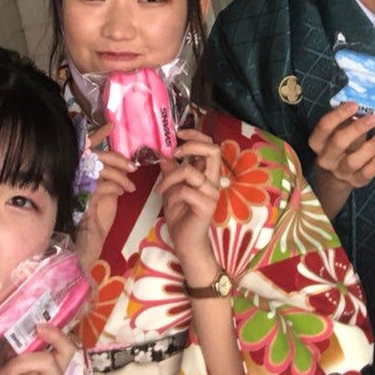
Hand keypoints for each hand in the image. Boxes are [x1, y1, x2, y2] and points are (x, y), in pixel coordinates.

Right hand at [75, 123, 135, 267]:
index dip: (99, 134)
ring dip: (121, 176)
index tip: (111, 125)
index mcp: (83, 168)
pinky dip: (116, 188)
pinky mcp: (84, 197)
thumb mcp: (107, 190)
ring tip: (131, 186)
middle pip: (99, 156)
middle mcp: (78, 173)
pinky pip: (103, 186)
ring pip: (103, 170)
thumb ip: (111, 175)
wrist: (90, 236)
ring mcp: (79, 184)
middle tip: (133, 166)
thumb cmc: (99, 213)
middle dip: (118, 159)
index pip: (89, 145)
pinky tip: (122, 193)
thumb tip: (126, 165)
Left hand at [157, 128, 222, 280]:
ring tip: (161, 190)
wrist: (185, 242)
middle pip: (213, 151)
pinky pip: (185, 190)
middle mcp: (213, 181)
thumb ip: (171, 171)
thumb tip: (164, 152)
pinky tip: (168, 202)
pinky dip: (172, 194)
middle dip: (192, 145)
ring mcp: (212, 193)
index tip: (178, 132)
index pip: (210, 146)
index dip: (196, 136)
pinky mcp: (206, 205)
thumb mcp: (171, 188)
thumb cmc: (180, 215)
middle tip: (175, 151)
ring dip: (170, 179)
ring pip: (189, 171)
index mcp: (207, 175)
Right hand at [307, 101, 374, 215]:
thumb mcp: (337, 132)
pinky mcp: (354, 182)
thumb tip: (362, 106)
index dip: (339, 114)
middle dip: (357, 128)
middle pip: (338, 142)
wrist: (335, 176)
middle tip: (373, 118)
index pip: (324, 126)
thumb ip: (346, 121)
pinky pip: (366, 173)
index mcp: (317, 142)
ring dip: (369, 147)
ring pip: (353, 161)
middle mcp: (325, 158)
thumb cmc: (339, 145)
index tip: (354, 104)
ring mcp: (339, 172)